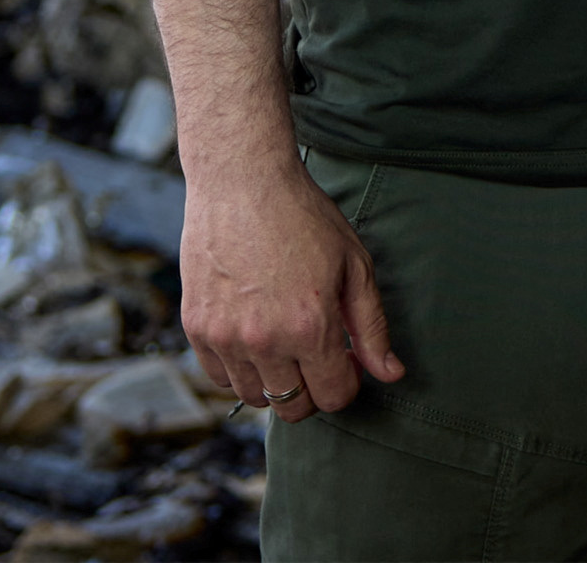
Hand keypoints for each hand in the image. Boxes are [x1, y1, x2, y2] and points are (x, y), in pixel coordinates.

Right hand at [178, 155, 404, 422]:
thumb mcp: (355, 265)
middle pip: (293, 408)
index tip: (345, 359)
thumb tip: (391, 374)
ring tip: (283, 341)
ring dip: (274, 380)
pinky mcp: (195, 326)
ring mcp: (225, 336)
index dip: (346, 383)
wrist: (242, 179)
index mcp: (310, 327)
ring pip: (254, 397)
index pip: (333, 398)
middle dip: (312, 391)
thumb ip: (372, 327)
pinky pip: (218, 375)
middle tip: (315, 356)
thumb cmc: (303, 216)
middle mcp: (265, 340)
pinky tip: (252, 335)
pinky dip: (237, 367)